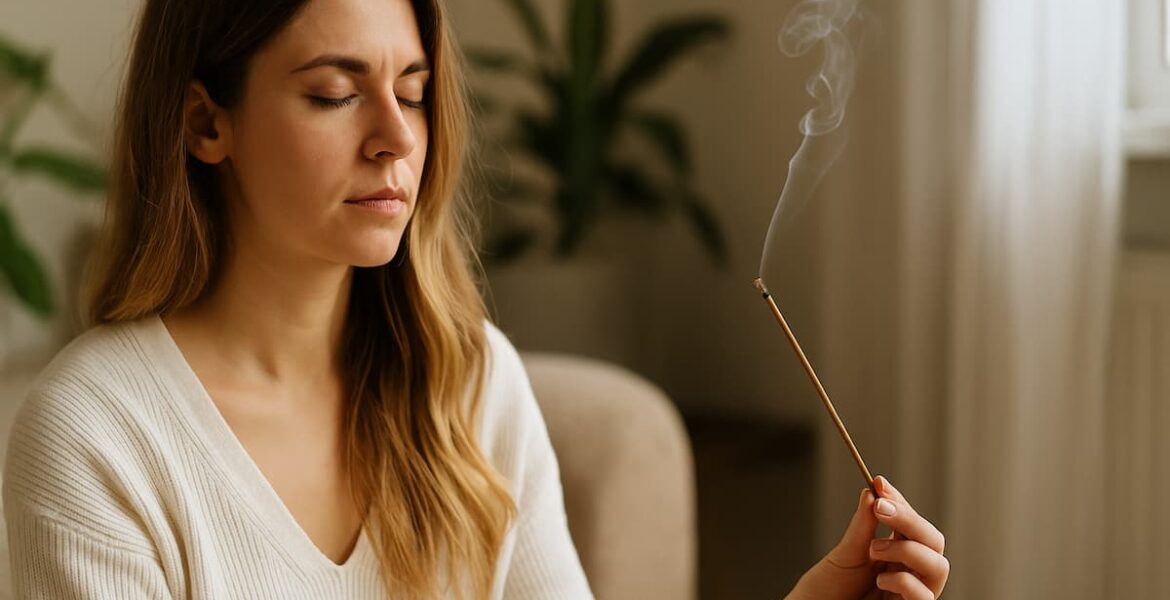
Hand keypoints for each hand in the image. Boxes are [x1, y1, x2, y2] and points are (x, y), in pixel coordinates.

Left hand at [786, 476, 947, 599]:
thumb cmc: (828, 589)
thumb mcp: (846, 553)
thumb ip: (863, 526)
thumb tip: (872, 491)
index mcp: (898, 554)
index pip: (913, 523)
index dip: (900, 502)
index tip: (880, 484)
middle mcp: (910, 572)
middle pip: (934, 541)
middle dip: (910, 520)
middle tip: (881, 508)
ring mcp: (912, 593)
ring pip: (938, 565)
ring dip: (907, 549)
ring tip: (874, 549)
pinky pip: (925, 596)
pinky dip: (904, 582)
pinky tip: (880, 580)